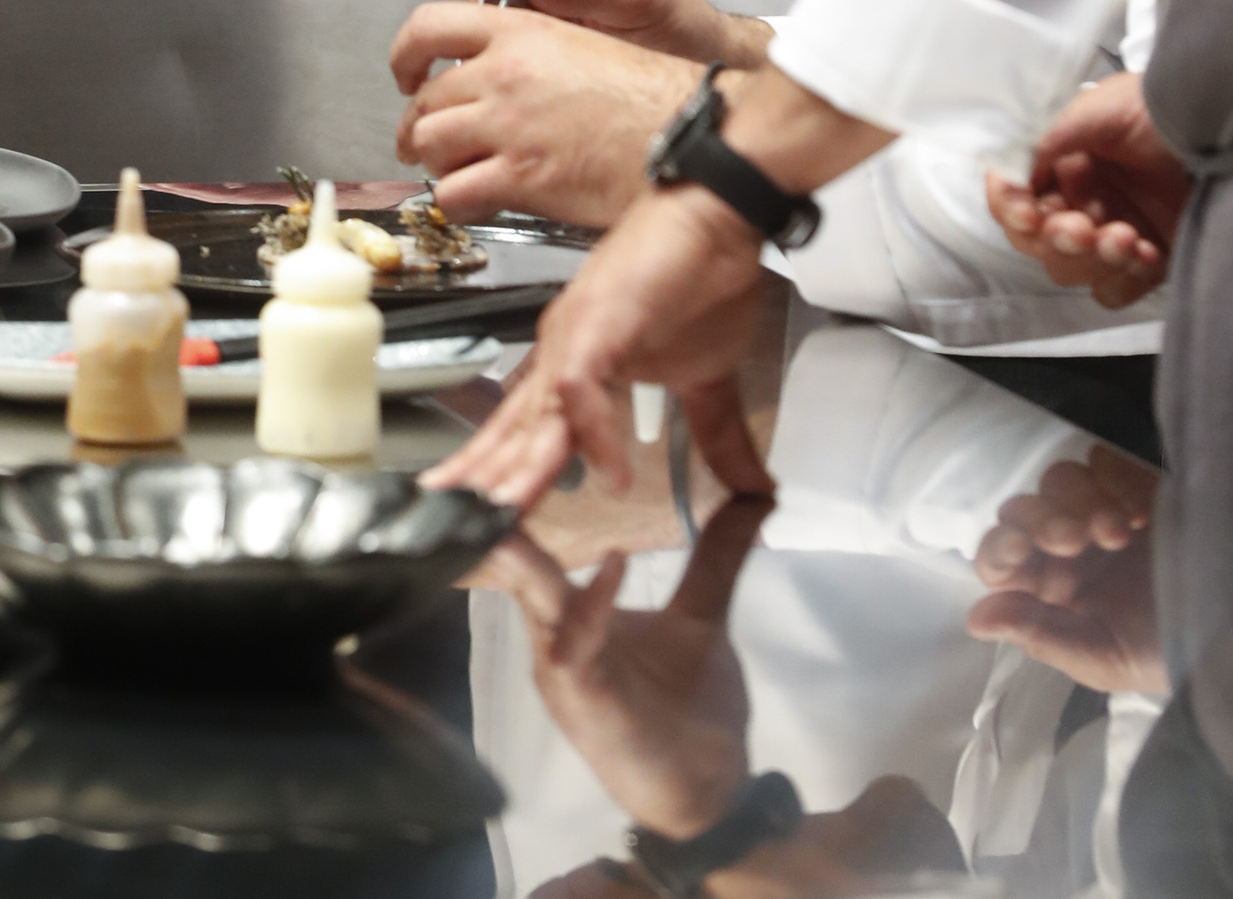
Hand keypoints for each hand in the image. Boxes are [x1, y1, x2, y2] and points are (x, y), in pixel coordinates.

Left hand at [391, 2, 698, 226]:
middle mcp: (503, 75)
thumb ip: (525, 55)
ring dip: (436, 165)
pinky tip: (477, 202)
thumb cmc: (645, 96)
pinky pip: (453, 193)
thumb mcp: (578, 46)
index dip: (403, 55)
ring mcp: (506, 126)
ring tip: (455, 175)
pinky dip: (456, 203)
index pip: (428, 28)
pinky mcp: (518, 177)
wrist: (683, 132)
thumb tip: (490, 79)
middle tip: (426, 144)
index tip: (406, 76)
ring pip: (428, 145)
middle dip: (418, 127)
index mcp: (520, 33)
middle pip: (423, 100)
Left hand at [426, 183, 773, 509]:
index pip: (525, 428)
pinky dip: (594, 432)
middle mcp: (562, 346)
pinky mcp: (601, 319)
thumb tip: (751, 483)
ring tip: (503, 517)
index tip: (477, 515)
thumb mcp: (709, 377)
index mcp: (574, 360)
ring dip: (522, 468)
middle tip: (453, 526)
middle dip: (486, 481)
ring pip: (539, 413)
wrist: (718, 209)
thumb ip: (716, 434)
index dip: (500, 472)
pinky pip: (582, 385)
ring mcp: (577, 332)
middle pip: (516, 428)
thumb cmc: (704, 277)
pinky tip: (609, 474)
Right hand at [470, 0, 770, 65]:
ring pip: (492, 0)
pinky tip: (516, 58)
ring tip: (516, 36)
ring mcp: (540, 6)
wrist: (692, 66)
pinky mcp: (536, 43)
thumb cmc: (675, 18)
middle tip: (499, 2)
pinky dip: (499, 45)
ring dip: (493, 15)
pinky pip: (502, 38)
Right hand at [473, 493, 770, 834]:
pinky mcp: (589, 704)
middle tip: (479, 462)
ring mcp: (567, 674)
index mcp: (573, 618)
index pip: (531, 549)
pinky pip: (576, 649)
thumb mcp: (703, 617)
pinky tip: (610, 563)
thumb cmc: (693, 707)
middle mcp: (556, 641)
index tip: (509, 441)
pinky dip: (590, 605)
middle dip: (496, 519)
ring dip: (523, 556)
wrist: (710, 790)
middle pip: (516, 568)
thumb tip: (753, 493)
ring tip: (510, 502)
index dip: (515, 501)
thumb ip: (715, 556)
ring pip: (534, 603)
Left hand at [967, 445, 1165, 692]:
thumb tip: (975, 617)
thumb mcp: (1100, 657)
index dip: (1001, 545)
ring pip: (1061, 479)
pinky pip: (1103, 461)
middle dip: (1045, 517)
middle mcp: (1064, 548)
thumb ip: (1040, 633)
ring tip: (1119, 531)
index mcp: (1046, 592)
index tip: (1024, 546)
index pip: (998, 555)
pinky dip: (1115, 479)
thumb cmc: (1162, 655)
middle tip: (1079, 538)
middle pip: (1025, 507)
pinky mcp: (1134, 488)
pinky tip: (1140, 513)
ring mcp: (1098, 513)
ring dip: (1082, 499)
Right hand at [985, 71, 1189, 308]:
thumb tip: (1016, 176)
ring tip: (1128, 237)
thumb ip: (1052, 142)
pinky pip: (1117, 289)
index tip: (1031, 214)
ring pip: (1075, 271)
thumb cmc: (1156, 110)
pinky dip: (1125, 278)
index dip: (1013, 210)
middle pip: (1040, 244)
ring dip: (1093, 260)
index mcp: (1061, 165)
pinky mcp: (1147, 260)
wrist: (1223, 130)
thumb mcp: (1099, 110)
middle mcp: (1080, 201)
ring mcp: (1113, 234)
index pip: (1016, 199)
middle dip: (1058, 239)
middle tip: (1084, 229)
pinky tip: (1148, 253)